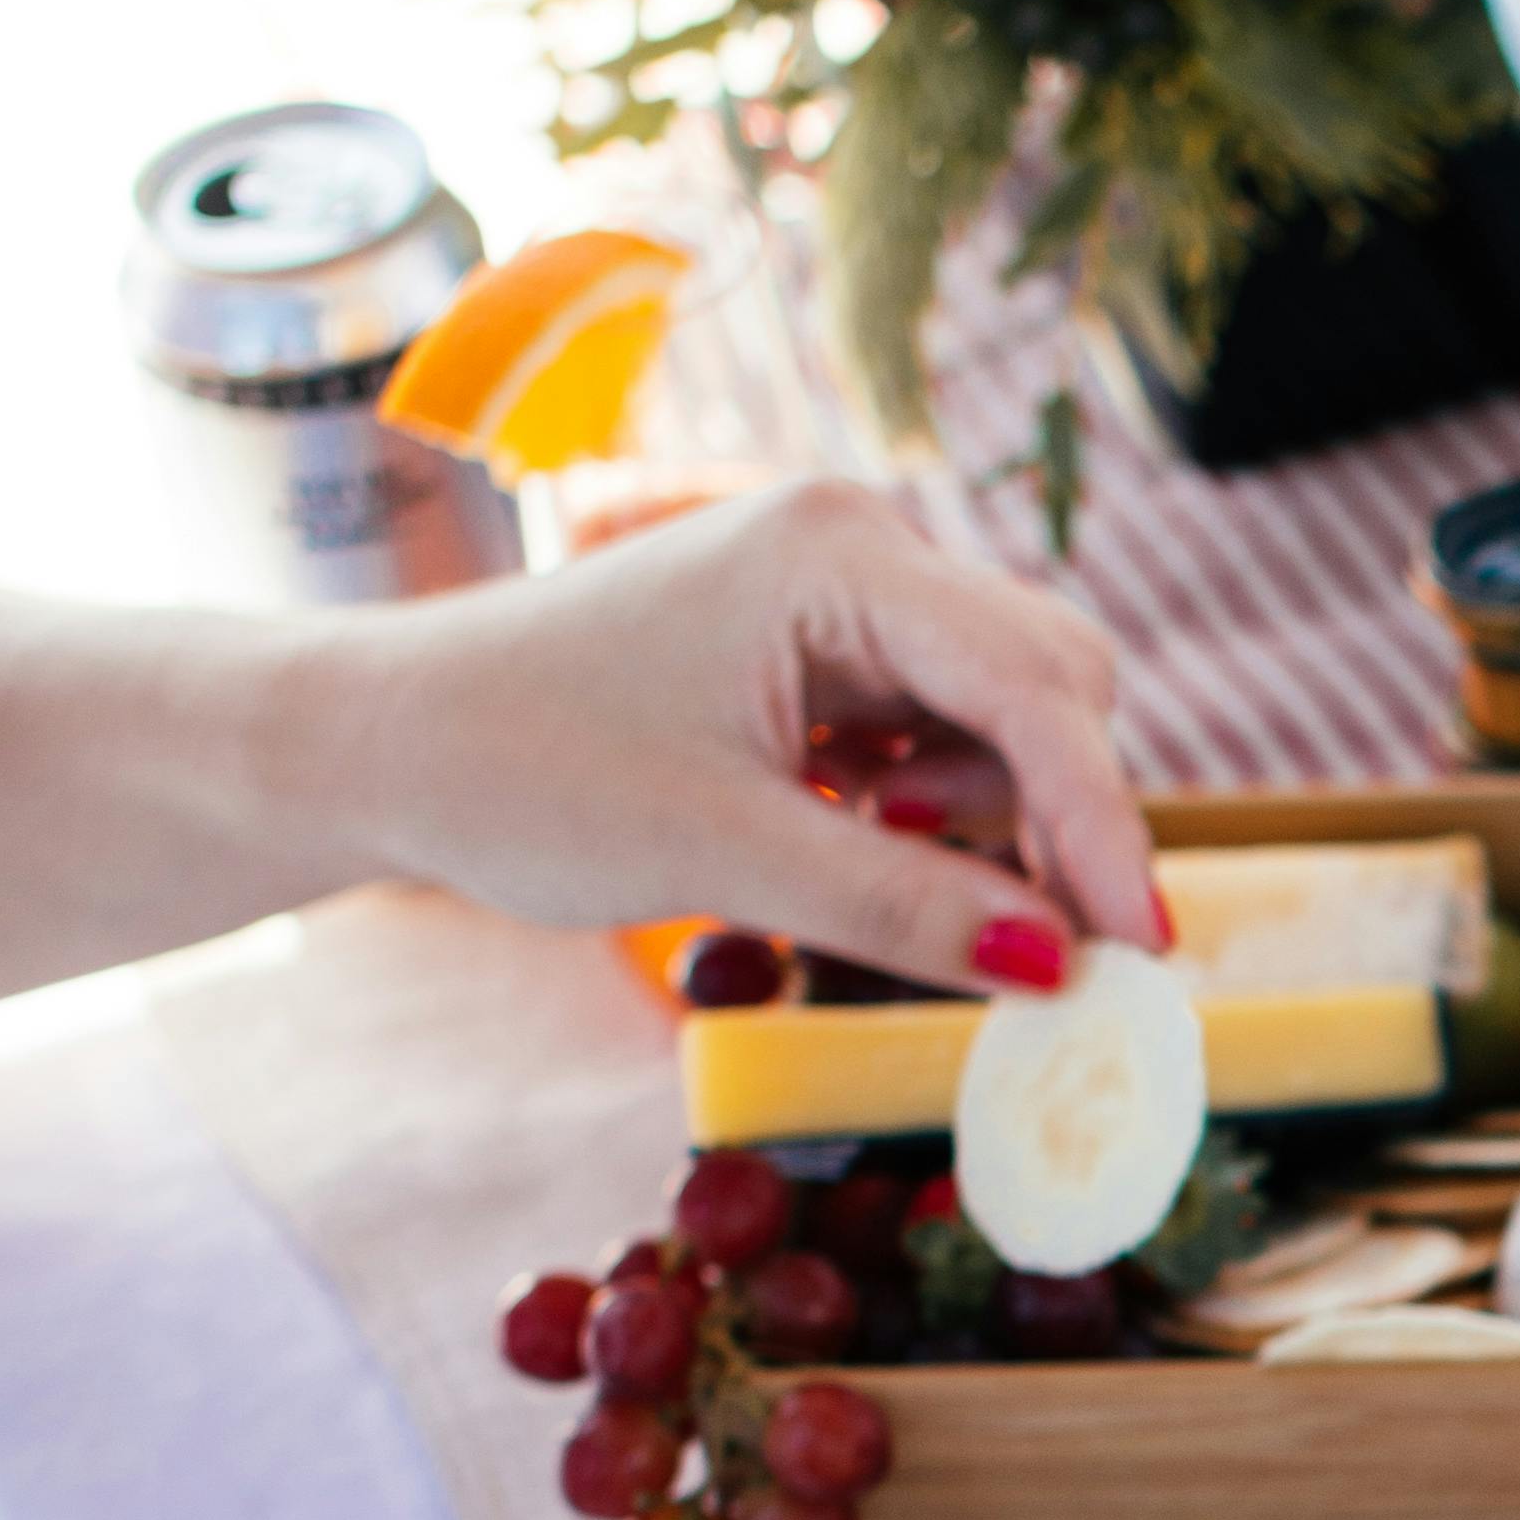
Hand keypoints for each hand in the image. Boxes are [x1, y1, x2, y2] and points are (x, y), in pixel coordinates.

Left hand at [319, 479, 1162, 993]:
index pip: (1034, 684)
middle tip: (1050, 956)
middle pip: (1050, 682)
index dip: (1102, 823)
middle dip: (1062, 819)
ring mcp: (841, 598)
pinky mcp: (820, 655)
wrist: (378, 744)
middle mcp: (858, 548)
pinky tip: (880, 860)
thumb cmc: (517, 770)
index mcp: (835, 552)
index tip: (1141, 952)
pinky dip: (942, 817)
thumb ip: (902, 905)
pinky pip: (940, 735)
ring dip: (997, 824)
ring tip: (900, 892)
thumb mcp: (721, 853)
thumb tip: (1058, 971)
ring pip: (1005, 717)